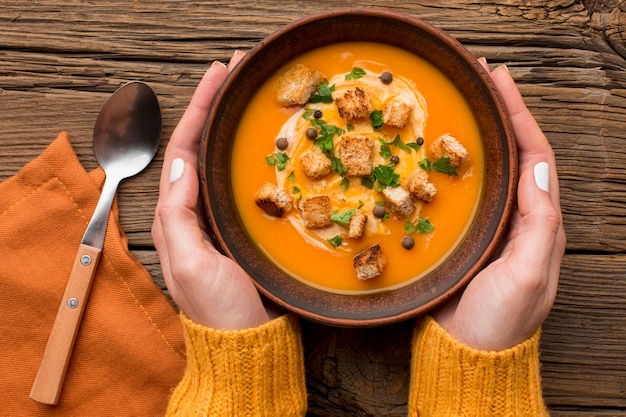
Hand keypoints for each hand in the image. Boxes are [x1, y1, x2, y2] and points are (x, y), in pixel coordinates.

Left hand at [152, 52, 272, 330]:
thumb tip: (181, 160)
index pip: (182, 150)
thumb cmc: (220, 309)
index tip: (219, 76)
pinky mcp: (237, 230)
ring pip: (217, 162)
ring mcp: (215, 221)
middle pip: (197, 148)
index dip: (198, 109)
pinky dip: (242, 156)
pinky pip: (235, 182)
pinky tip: (257, 145)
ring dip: (227, 127)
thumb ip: (179, 215)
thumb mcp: (192, 264)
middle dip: (212, 108)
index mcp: (175, 217)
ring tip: (245, 98)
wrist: (246, 345)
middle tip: (235, 75)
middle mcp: (191, 213)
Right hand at [431, 61, 565, 350]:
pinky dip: (458, 166)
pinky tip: (439, 154)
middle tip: (481, 80)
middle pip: (516, 154)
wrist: (468, 354)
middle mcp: (520, 218)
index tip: (500, 82)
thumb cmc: (500, 320)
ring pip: (492, 169)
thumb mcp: (526, 275)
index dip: (520, 116)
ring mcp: (494, 227)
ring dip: (482, 134)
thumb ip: (537, 225)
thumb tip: (535, 167)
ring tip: (464, 105)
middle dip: (503, 114)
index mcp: (540, 223)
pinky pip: (466, 193)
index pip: (535, 156)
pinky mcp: (468, 238)